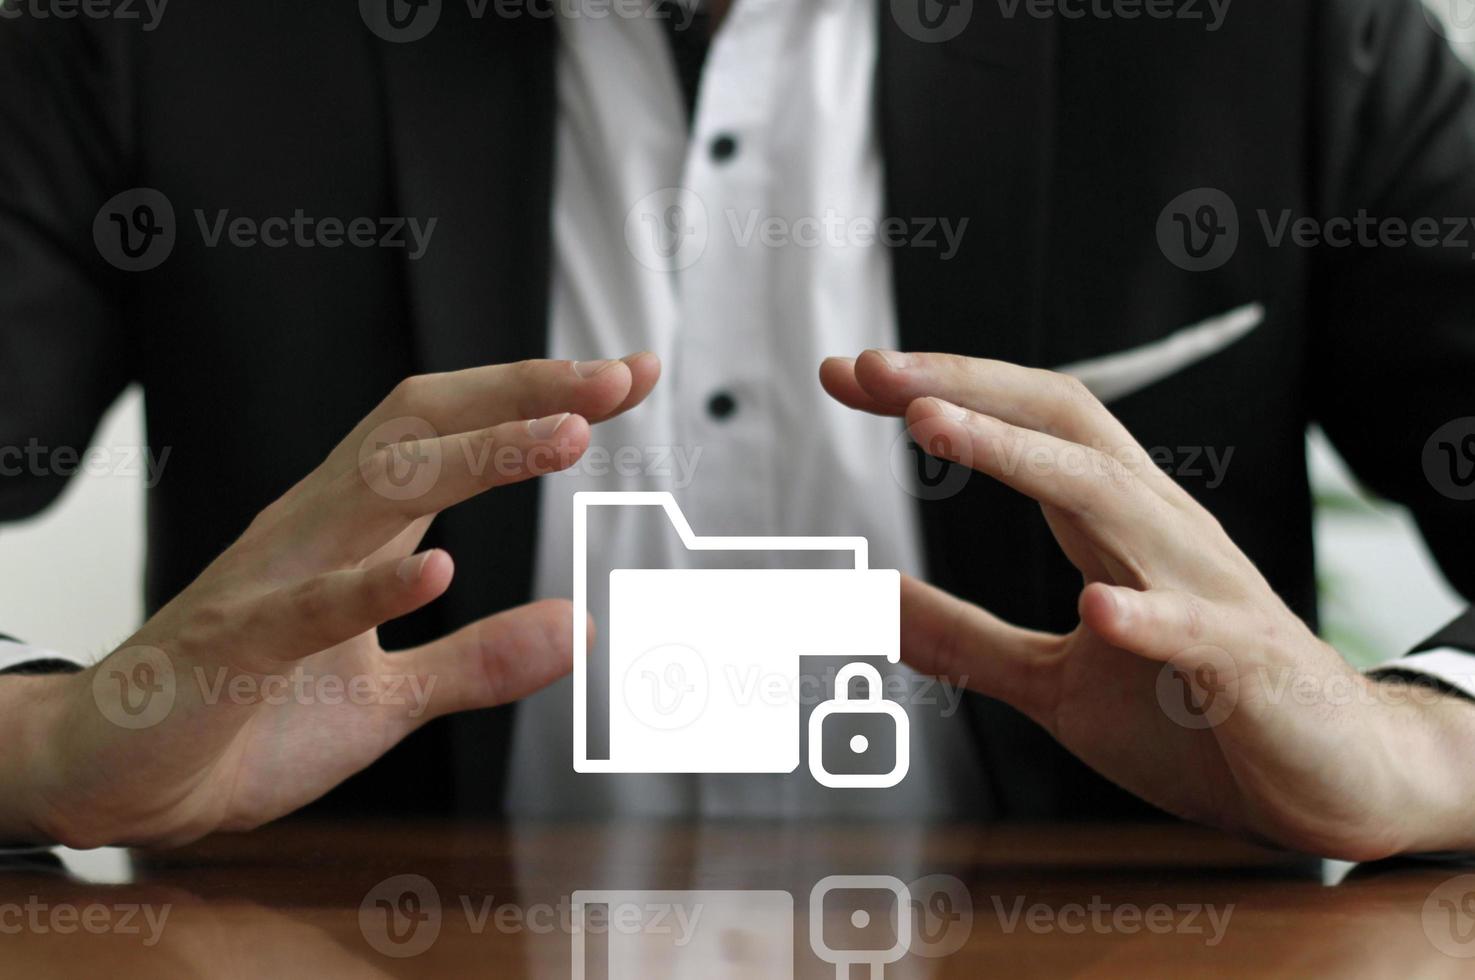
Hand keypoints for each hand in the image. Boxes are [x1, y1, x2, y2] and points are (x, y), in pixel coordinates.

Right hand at [5, 354, 659, 848]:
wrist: (117, 776)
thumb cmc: (246, 718)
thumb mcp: (390, 698)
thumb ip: (479, 661)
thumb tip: (578, 628)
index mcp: (352, 530)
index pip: (449, 433)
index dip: (534, 399)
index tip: (625, 379)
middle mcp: (314, 529)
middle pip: (420, 427)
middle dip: (520, 395)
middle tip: (612, 380)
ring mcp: (268, 580)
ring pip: (374, 489)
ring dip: (475, 457)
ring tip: (564, 437)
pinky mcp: (227, 648)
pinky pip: (302, 608)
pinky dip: (371, 589)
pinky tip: (439, 571)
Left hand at [822, 350, 1474, 859]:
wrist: (1332, 781)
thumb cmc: (1197, 718)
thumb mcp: (1053, 683)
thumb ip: (966, 641)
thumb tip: (872, 604)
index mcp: (1118, 527)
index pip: (1028, 427)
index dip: (941, 392)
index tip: (850, 375)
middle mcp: (1161, 533)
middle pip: (1065, 422)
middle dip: (965, 386)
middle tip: (872, 370)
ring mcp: (1208, 590)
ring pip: (1116, 496)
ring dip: (1020, 456)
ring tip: (934, 425)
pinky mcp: (1249, 665)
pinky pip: (1197, 632)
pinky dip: (1146, 618)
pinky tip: (1096, 611)